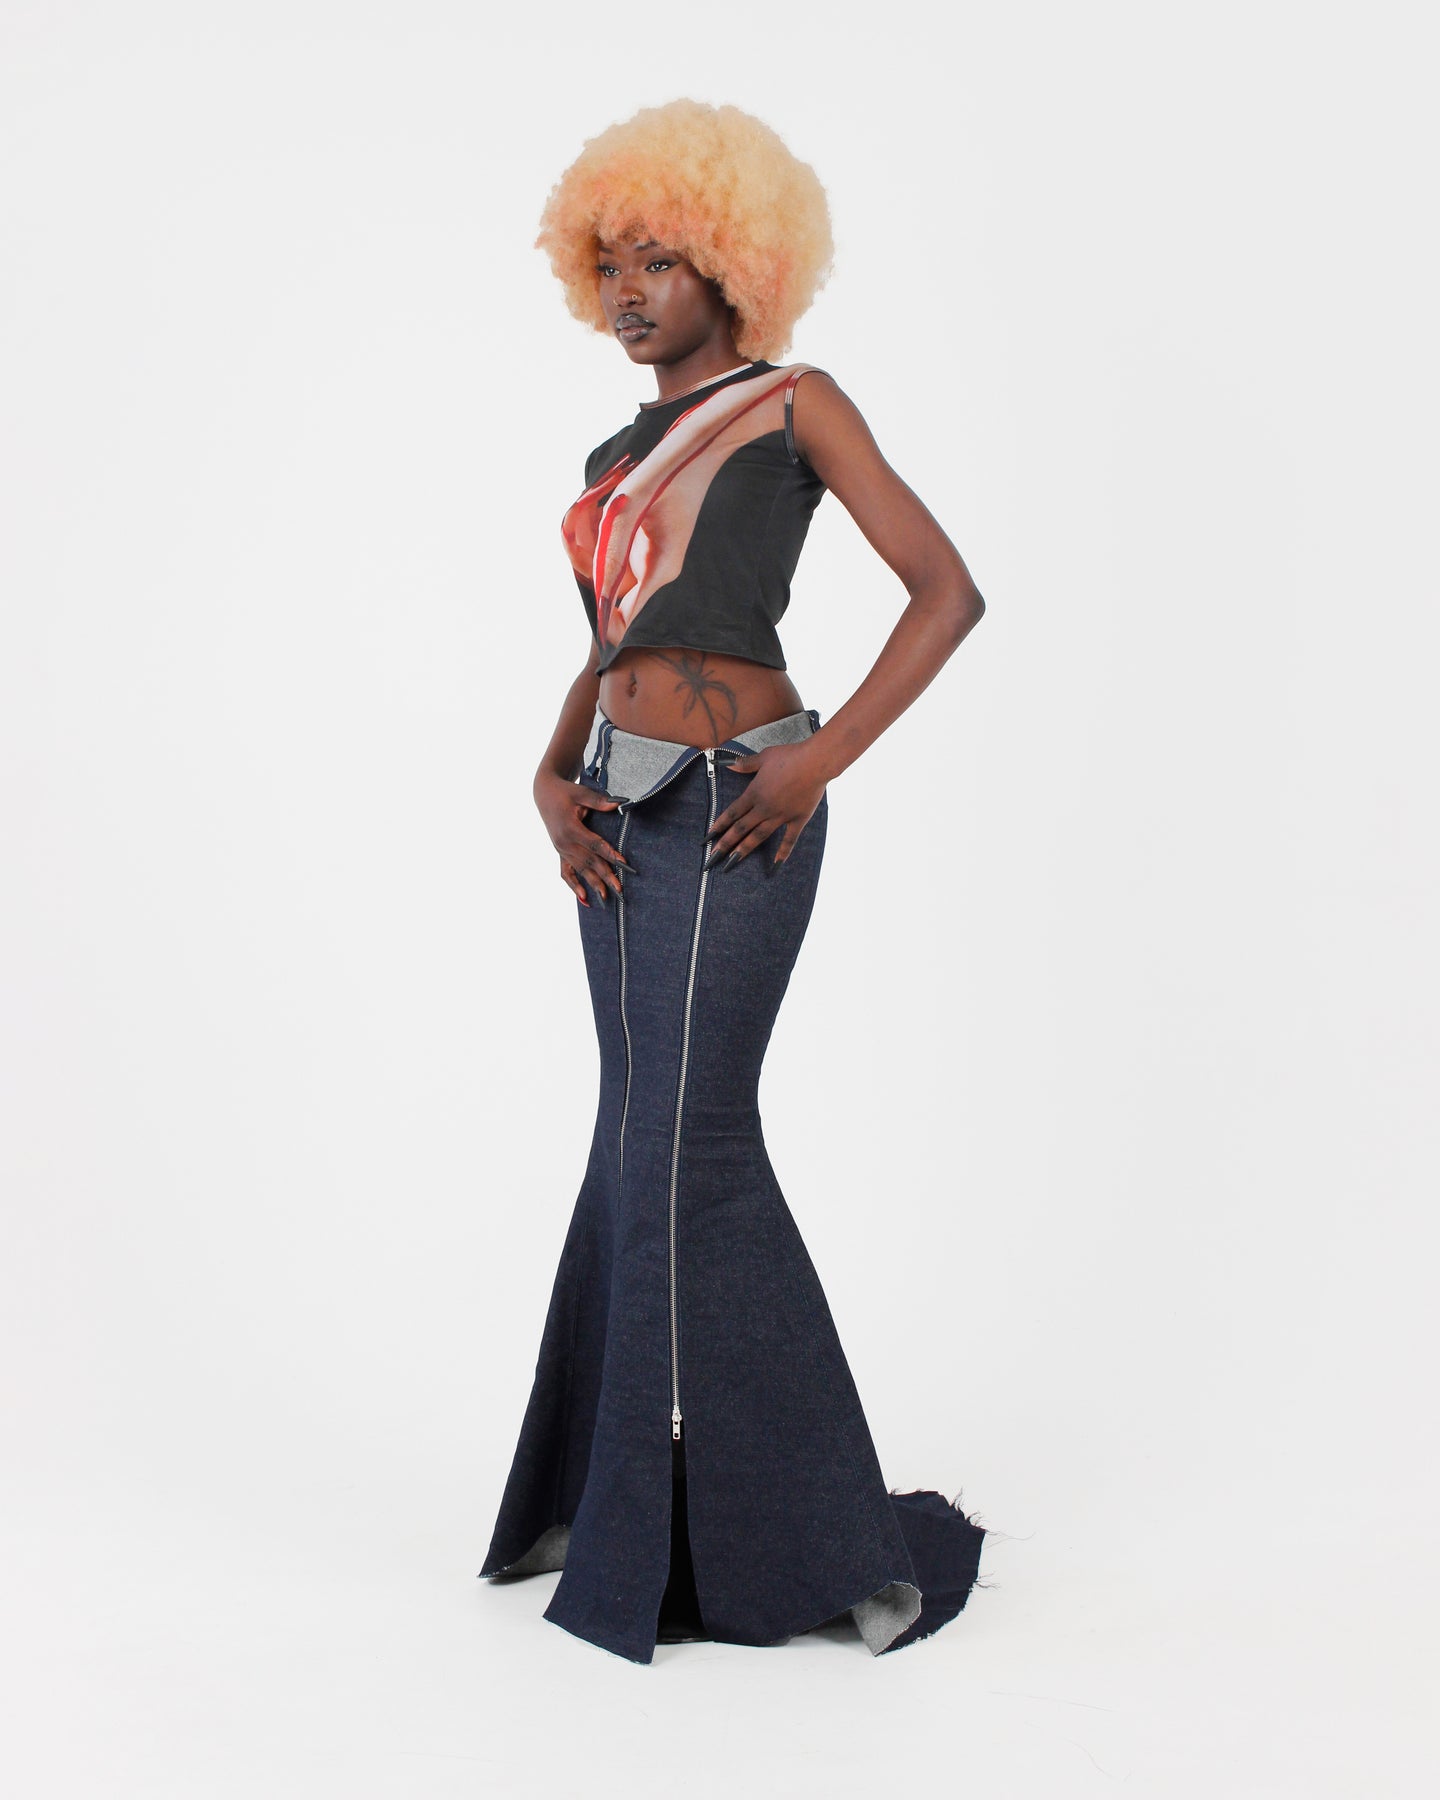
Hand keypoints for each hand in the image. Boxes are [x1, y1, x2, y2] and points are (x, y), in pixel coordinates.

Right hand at [534, 771, 632, 905]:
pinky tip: (584, 899)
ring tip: (606, 897)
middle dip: (605, 875)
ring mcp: (561, 849)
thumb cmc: (564, 792)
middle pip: (589, 862)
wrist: (544, 793)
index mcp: (570, 828)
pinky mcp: (560, 852)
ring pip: (580, 870)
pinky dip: (574, 886)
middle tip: (620, 889)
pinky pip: (566, 873)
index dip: (610, 854)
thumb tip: (618, 803)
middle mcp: (564, 842)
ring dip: (593, 884)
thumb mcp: (581, 793)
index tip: (623, 863)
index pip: (594, 845)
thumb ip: (598, 801)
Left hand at [703, 740, 827, 870]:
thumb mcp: (763, 757)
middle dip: (724, 845)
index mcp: (754, 793)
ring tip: (731, 864)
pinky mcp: (797, 819)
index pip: (732, 813)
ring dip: (743, 850)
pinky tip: (775, 866)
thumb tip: (727, 765)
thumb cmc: (790, 756)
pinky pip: (789, 839)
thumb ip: (745, 764)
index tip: (707, 838)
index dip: (719, 826)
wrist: (815, 762)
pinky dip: (783, 853)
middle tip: (712, 859)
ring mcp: (781, 816)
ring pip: (758, 837)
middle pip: (740, 829)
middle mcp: (764, 808)